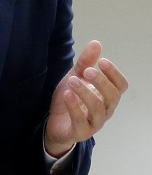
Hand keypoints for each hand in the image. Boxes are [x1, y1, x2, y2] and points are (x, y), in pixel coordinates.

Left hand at [44, 40, 128, 156]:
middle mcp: (105, 110)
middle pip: (112, 97)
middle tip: (87, 70)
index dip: (114, 74)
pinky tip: (67, 94)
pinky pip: (81, 121)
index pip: (120, 86)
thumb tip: (96, 43)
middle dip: (101, 82)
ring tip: (72, 80)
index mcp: (107, 96)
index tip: (102, 61)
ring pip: (97, 109)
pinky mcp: (80, 132)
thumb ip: (85, 62)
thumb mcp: (75, 77)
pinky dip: (74, 107)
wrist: (54, 123)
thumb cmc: (70, 99)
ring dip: (85, 92)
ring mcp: (94, 122)